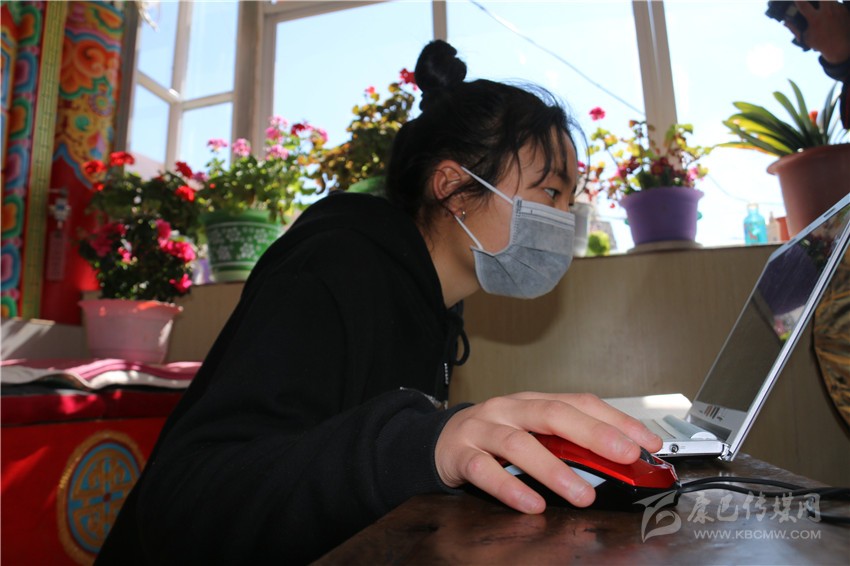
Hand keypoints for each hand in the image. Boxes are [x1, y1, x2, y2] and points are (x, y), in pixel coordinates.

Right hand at [434, 392, 662, 513]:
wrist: (439, 440)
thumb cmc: (494, 438)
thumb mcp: (531, 433)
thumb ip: (567, 444)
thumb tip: (618, 465)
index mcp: (532, 402)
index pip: (579, 402)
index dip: (614, 420)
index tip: (646, 443)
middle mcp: (509, 409)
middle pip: (552, 414)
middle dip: (592, 434)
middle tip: (624, 456)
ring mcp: (483, 429)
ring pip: (519, 444)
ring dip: (554, 470)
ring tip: (581, 494)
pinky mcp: (460, 453)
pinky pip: (483, 470)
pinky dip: (509, 487)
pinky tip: (531, 503)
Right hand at [789, 1, 849, 62]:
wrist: (840, 46)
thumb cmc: (820, 43)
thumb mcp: (806, 37)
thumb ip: (795, 29)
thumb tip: (785, 22)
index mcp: (815, 19)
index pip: (803, 5)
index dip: (797, 0)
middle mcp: (827, 12)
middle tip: (811, 1)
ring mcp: (836, 9)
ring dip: (823, 2)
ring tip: (821, 11)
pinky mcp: (843, 9)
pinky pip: (835, 3)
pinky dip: (831, 6)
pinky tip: (829, 14)